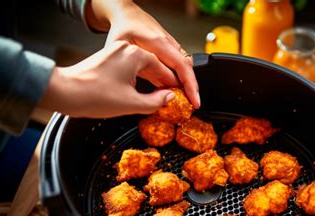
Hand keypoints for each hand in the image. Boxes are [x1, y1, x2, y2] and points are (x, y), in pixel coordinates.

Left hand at [38, 41, 174, 117]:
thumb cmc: (93, 95)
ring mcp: (117, 52)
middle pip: (156, 66)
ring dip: (154, 81)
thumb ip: (155, 102)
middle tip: (176, 98)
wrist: (63, 91)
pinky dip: (141, 78)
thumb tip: (169, 99)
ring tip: (161, 96)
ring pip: (144, 66)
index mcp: (137, 55)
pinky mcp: (109, 58)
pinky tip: (144, 90)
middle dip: (167, 83)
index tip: (185, 97)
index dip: (178, 86)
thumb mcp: (131, 104)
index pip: (166, 71)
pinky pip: (133, 67)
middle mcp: (128, 49)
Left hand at [85, 0, 199, 107]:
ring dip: (186, 82)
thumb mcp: (123, 54)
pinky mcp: (169, 47)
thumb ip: (137, 71)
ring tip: (183, 98)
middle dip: (192, 88)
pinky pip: (178, 62)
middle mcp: (168, 42)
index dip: (190, 86)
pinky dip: (179, 76)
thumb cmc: (121, 30)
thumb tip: (157, 94)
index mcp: (158, 43)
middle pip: (187, 68)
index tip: (194, 101)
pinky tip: (172, 87)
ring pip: (185, 66)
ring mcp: (170, 44)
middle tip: (193, 104)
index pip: (182, 67)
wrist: (124, 12)